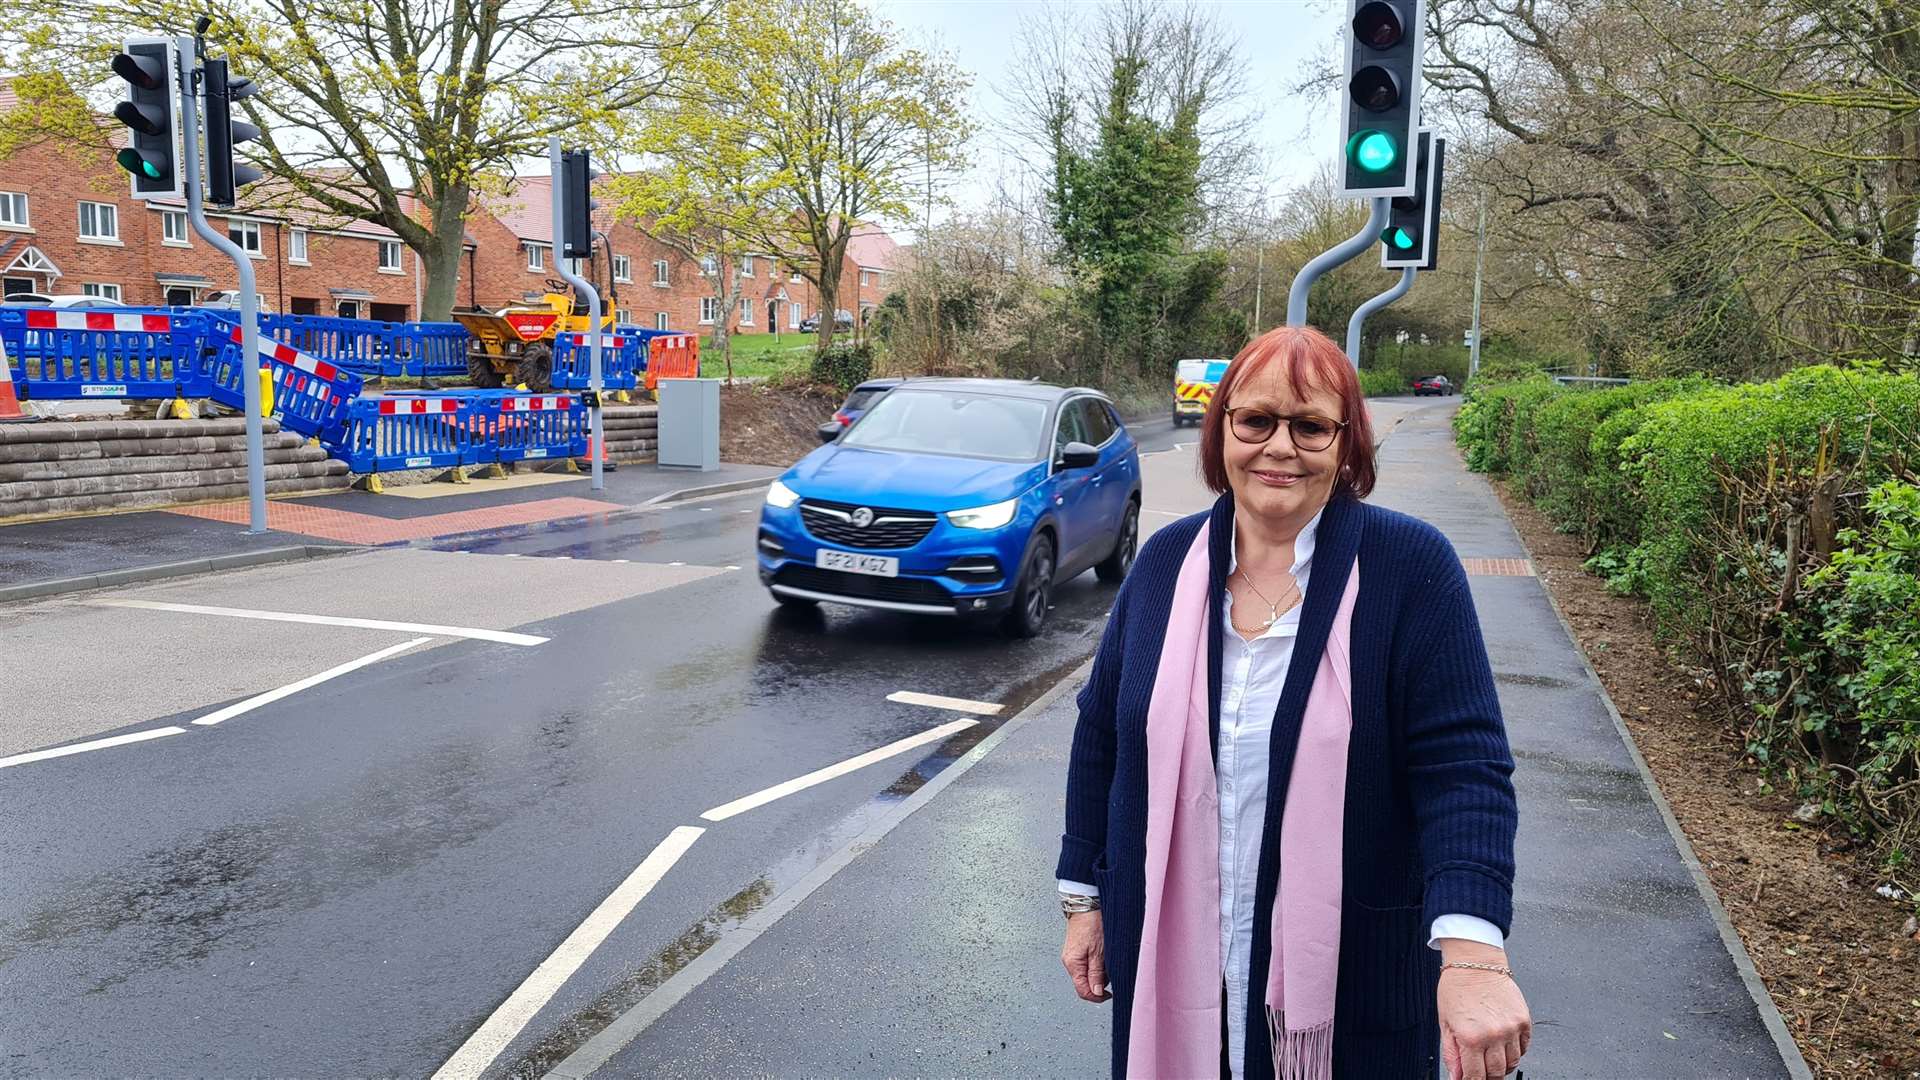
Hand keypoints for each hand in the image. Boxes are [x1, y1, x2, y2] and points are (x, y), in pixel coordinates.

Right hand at [1060, 910, 1109, 1002]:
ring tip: (1108, 957)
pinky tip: (1104, 953)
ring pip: (1089, 974)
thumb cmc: (1092, 923)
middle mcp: (1071, 962)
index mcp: (1073, 964)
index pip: (1083, 991)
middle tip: (1111, 970)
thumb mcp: (1098, 951)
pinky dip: (1098, 963)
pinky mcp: (1078, 950)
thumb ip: (1096, 973)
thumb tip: (1095, 993)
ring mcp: (1074, 956)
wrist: (1086, 904)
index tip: (1110, 994)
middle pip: (1086, 984)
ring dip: (1101, 972)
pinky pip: (1089, 964)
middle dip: (1100, 982)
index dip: (1097, 997)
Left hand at [1438, 942, 1530, 1078]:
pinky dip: (1516, 1051)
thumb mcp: (1445, 1023)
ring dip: (1502, 1065)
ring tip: (1491, 1056)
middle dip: (1488, 1076)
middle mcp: (1493, 1035)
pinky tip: (1504, 1045)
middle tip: (1481, 1071)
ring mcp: (1511, 1028)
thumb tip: (1456, 1075)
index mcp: (1471, 1037)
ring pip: (1513, 1062)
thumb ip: (1452, 1053)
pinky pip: (1524, 1047)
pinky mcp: (1524, 1020)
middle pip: (1496, 1073)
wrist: (1475, 962)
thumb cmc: (1457, 987)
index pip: (1475, 1076)